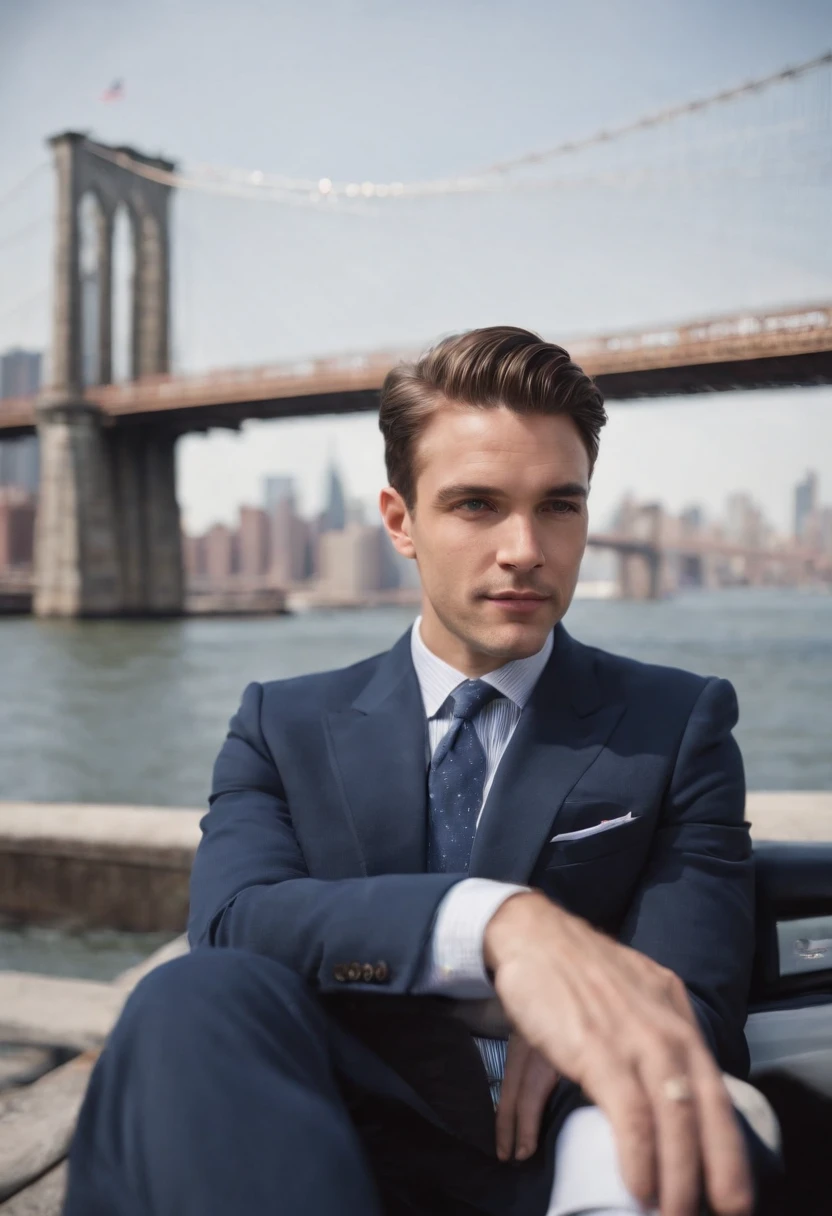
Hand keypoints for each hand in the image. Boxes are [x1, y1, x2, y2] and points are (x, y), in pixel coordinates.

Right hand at [484, 892, 751, 1215]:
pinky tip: (640, 1184)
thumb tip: (593, 1119)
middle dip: (716, 1171)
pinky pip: (633, 1112)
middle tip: (715, 1213)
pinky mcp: (598, 1045)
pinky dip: (640, 1153)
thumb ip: (627, 1053)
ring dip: (679, 1174)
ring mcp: (635, 1034)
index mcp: (675, 1014)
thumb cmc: (567, 973)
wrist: (530, 933)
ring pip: (675, 1114)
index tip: (733, 1193)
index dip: (728, 1146)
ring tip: (674, 1212)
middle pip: (705, 1108)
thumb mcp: (616, 1006)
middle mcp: (666, 1024)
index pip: (716, 1088)